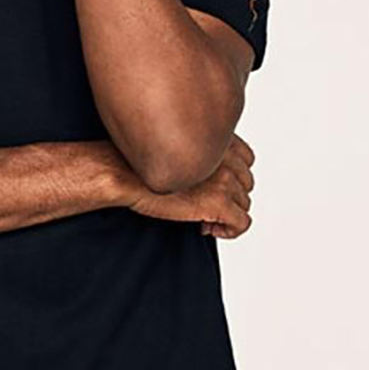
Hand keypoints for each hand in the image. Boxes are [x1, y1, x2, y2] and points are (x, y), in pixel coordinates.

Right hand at [115, 134, 256, 239]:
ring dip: (225, 214)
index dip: (231, 177)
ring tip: (200, 217)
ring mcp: (223, 179)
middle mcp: (225, 156)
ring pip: (244, 203)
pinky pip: (242, 224)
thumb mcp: (175, 147)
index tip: (211, 187)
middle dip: (228, 197)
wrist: (122, 174)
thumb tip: (206, 176)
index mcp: (215, 139)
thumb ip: (198, 152)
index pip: (246, 159)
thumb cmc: (138, 163)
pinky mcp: (218, 202)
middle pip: (246, 183)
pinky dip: (229, 230)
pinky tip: (206, 227)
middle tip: (202, 206)